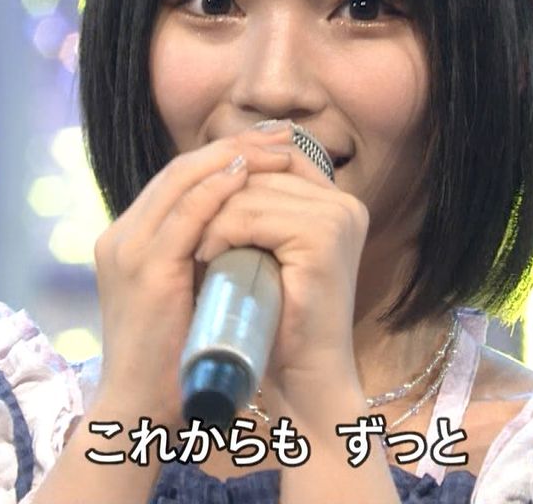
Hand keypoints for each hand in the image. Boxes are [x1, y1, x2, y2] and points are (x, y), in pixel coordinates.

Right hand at [89, 124, 296, 424]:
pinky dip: (218, 189)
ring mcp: (129, 249)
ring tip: (274, 149)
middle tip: (278, 136)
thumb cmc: (169, 362)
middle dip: (232, 148)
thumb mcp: (182, 298)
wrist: (139, 409)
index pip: (175, 182)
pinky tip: (249, 176)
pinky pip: (186, 212)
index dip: (220, 159)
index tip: (264, 148)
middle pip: (178, 171)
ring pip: (181, 180)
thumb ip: (201, 264)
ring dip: (232, 158)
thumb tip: (247, 237)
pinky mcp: (146, 267)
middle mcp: (120, 237)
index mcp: (127, 242)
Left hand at [191, 138, 371, 419]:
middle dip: (217, 195)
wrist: (303, 377)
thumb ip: (254, 209)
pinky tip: (206, 256)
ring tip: (197, 250)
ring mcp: (337, 217)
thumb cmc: (277, 320)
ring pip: (250, 192)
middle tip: (188, 229)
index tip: (197, 202)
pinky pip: (253, 216)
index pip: (276, 156)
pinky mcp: (323, 237)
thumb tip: (212, 162)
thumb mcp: (264, 252)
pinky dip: (221, 233)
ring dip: (212, 217)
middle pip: (260, 169)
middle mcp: (344, 203)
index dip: (230, 171)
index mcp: (336, 202)